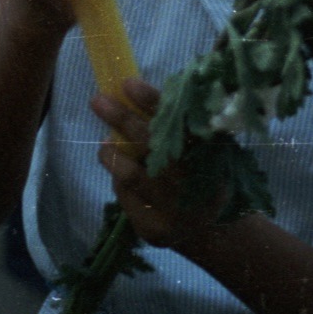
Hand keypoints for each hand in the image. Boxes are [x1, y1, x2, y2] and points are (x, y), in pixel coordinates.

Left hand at [93, 80, 228, 252]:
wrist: (214, 230)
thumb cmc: (203, 174)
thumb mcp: (206, 147)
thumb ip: (178, 126)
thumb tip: (134, 92)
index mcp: (212, 156)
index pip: (179, 122)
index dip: (151, 101)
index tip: (127, 83)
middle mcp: (197, 185)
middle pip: (151, 147)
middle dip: (121, 119)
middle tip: (98, 100)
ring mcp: (175, 212)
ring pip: (132, 175)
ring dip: (112, 155)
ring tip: (105, 145)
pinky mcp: (155, 230)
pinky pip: (126, 198)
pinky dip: (120, 180)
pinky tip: (123, 174)